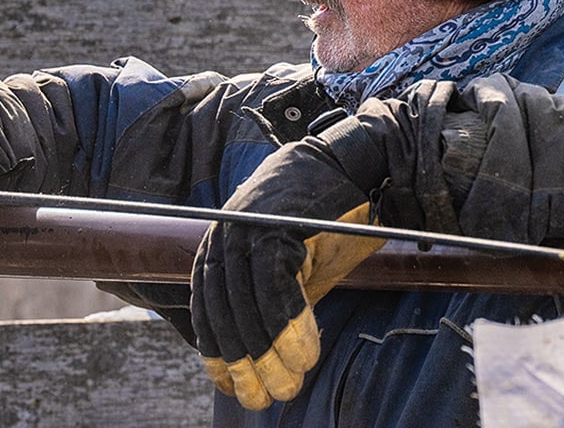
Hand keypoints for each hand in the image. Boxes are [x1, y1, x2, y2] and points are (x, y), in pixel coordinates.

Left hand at [190, 137, 385, 410]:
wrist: (355, 165)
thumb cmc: (328, 219)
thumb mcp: (293, 266)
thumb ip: (272, 300)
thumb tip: (263, 356)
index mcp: (221, 245)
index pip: (208, 309)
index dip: (217, 353)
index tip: (230, 387)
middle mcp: (225, 235)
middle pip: (225, 312)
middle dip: (245, 363)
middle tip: (265, 399)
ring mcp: (247, 227)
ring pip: (247, 303)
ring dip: (269, 351)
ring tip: (290, 384)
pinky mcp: (275, 223)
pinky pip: (275, 285)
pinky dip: (288, 324)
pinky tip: (305, 353)